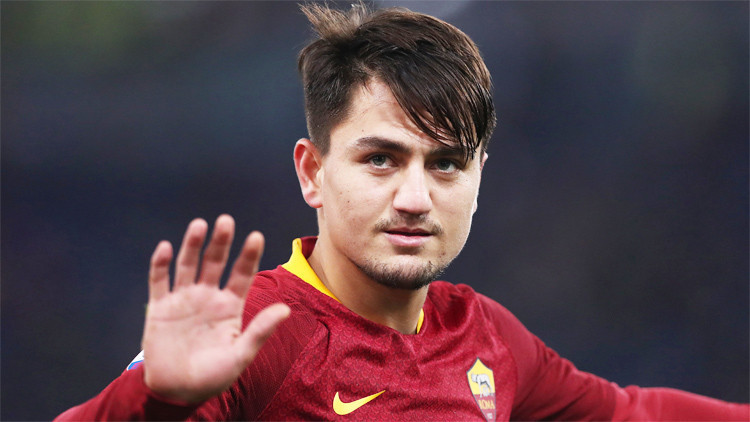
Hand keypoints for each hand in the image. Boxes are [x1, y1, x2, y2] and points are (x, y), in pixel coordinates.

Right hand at [141, 215, 289, 402]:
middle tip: (226, 221)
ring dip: (193, 245)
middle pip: (215, 263)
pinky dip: (161, 264)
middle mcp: (208, 297)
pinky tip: (167, 247)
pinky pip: (159, 281)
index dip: (248, 256)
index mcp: (230, 306)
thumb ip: (260, 331)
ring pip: (188, 265)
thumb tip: (286, 309)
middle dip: (221, 242)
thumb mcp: (240, 355)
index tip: (256, 236)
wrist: (177, 392)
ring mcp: (183, 300)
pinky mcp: (160, 308)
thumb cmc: (213, 377)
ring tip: (200, 225)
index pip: (242, 274)